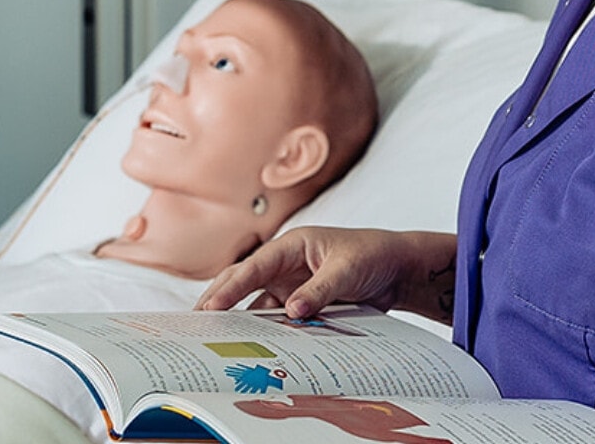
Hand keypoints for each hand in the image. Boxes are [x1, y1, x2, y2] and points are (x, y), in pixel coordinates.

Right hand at [196, 227, 458, 323]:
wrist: (397, 269)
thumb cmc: (372, 255)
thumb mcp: (347, 270)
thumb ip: (320, 291)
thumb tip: (292, 312)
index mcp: (291, 246)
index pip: (253, 268)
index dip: (229, 288)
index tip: (210, 307)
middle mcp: (285, 266)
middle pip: (243, 283)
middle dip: (220, 301)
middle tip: (197, 324)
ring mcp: (292, 285)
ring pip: (259, 306)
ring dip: (244, 323)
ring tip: (221, 343)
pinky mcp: (302, 303)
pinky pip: (279, 320)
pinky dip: (270, 333)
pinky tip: (260, 348)